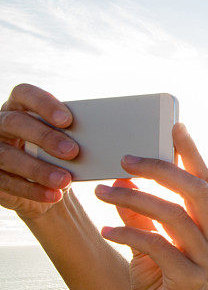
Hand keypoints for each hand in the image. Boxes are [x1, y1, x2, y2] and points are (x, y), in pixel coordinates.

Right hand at [0, 84, 76, 218]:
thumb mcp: (69, 143)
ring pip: (8, 156)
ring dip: (39, 169)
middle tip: (73, 151)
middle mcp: (2, 125)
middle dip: (44, 136)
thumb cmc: (60, 157)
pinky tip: (53, 195)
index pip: (24, 94)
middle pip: (15, 122)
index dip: (43, 103)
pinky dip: (32, 189)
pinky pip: (6, 182)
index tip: (67, 120)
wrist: (47, 187)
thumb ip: (82, 135)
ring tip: (65, 180)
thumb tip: (114, 138)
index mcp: (20, 107)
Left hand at [95, 123, 207, 289]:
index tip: (173, 125)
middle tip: (124, 158)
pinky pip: (158, 246)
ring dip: (134, 198)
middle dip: (159, 169)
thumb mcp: (149, 243)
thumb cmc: (160, 285)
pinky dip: (129, 233)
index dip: (191, 152)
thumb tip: (124, 178)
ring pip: (174, 215)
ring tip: (102, 191)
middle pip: (195, 191)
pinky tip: (107, 228)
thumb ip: (142, 214)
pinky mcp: (190, 280)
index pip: (205, 181)